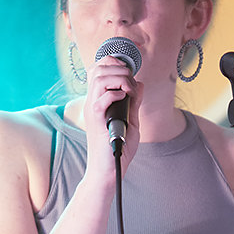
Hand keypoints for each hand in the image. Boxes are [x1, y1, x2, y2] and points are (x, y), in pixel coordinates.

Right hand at [83, 55, 142, 178]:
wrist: (109, 170)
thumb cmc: (118, 149)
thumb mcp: (131, 121)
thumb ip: (134, 103)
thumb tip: (140, 85)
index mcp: (99, 99)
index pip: (99, 68)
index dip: (115, 63)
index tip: (130, 74)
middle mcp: (93, 101)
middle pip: (99, 68)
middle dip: (120, 69)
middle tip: (132, 85)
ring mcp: (93, 110)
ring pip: (99, 78)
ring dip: (119, 79)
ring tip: (129, 91)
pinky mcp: (96, 120)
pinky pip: (100, 99)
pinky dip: (115, 94)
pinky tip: (124, 99)